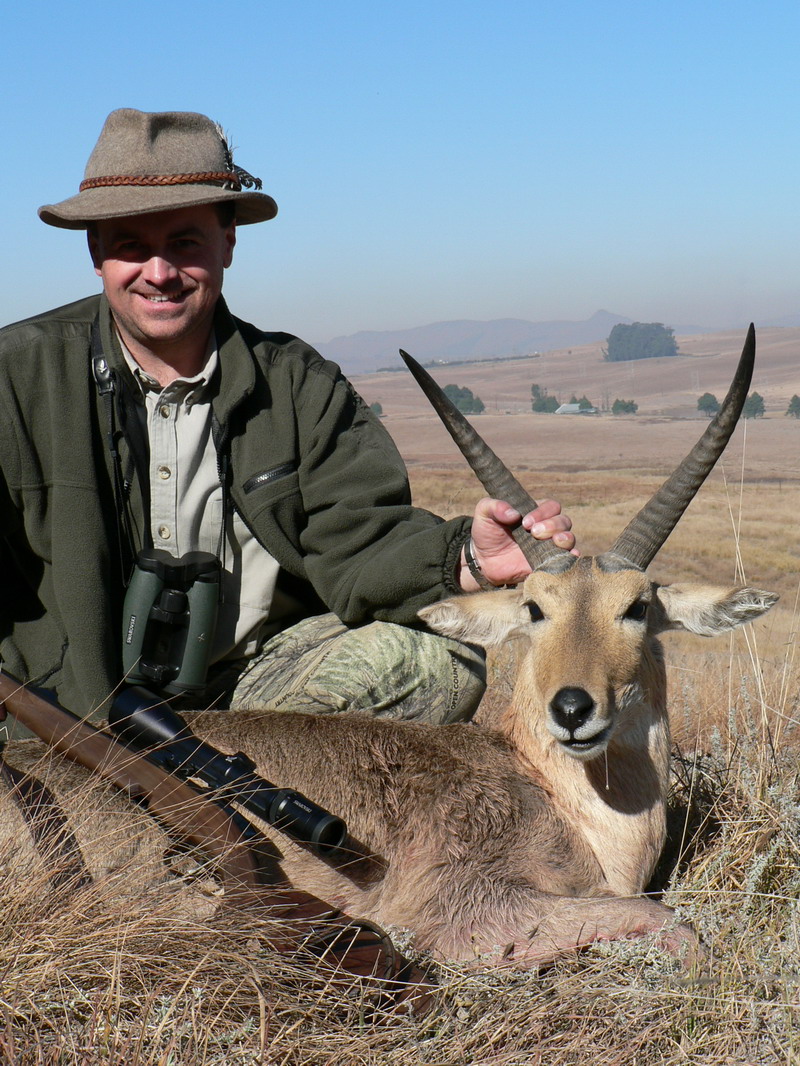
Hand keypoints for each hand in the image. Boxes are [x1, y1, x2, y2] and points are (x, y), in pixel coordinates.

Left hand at [458, 498, 576, 590]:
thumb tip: (513, 513)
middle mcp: (547, 528)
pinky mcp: (548, 564)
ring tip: (555, 541)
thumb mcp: (484, 514)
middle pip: (564, 521)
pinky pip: (567, 560)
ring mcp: (549, 546)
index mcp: (535, 512)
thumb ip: (494, 506)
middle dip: (553, 525)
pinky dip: (571, 557)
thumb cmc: (487, 533)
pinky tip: (570, 556)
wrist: (484, 561)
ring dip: (565, 538)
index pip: (551, 506)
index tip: (525, 523)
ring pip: (569, 538)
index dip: (542, 512)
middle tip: (535, 533)